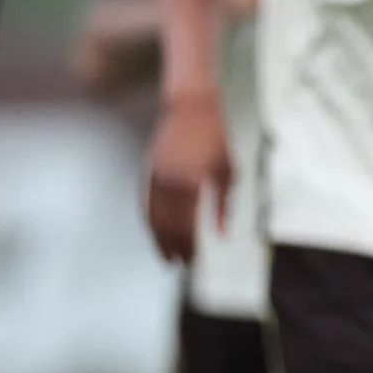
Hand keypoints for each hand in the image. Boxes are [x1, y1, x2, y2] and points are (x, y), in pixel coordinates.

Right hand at [144, 92, 231, 262]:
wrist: (189, 106)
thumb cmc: (214, 137)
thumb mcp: (226, 171)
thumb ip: (223, 205)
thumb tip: (221, 234)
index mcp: (191, 184)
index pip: (188, 226)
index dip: (190, 246)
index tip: (195, 262)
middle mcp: (170, 183)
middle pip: (168, 225)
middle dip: (173, 246)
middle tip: (179, 265)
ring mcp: (156, 177)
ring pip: (153, 216)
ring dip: (158, 238)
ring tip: (165, 256)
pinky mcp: (149, 170)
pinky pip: (147, 203)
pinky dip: (150, 221)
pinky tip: (156, 232)